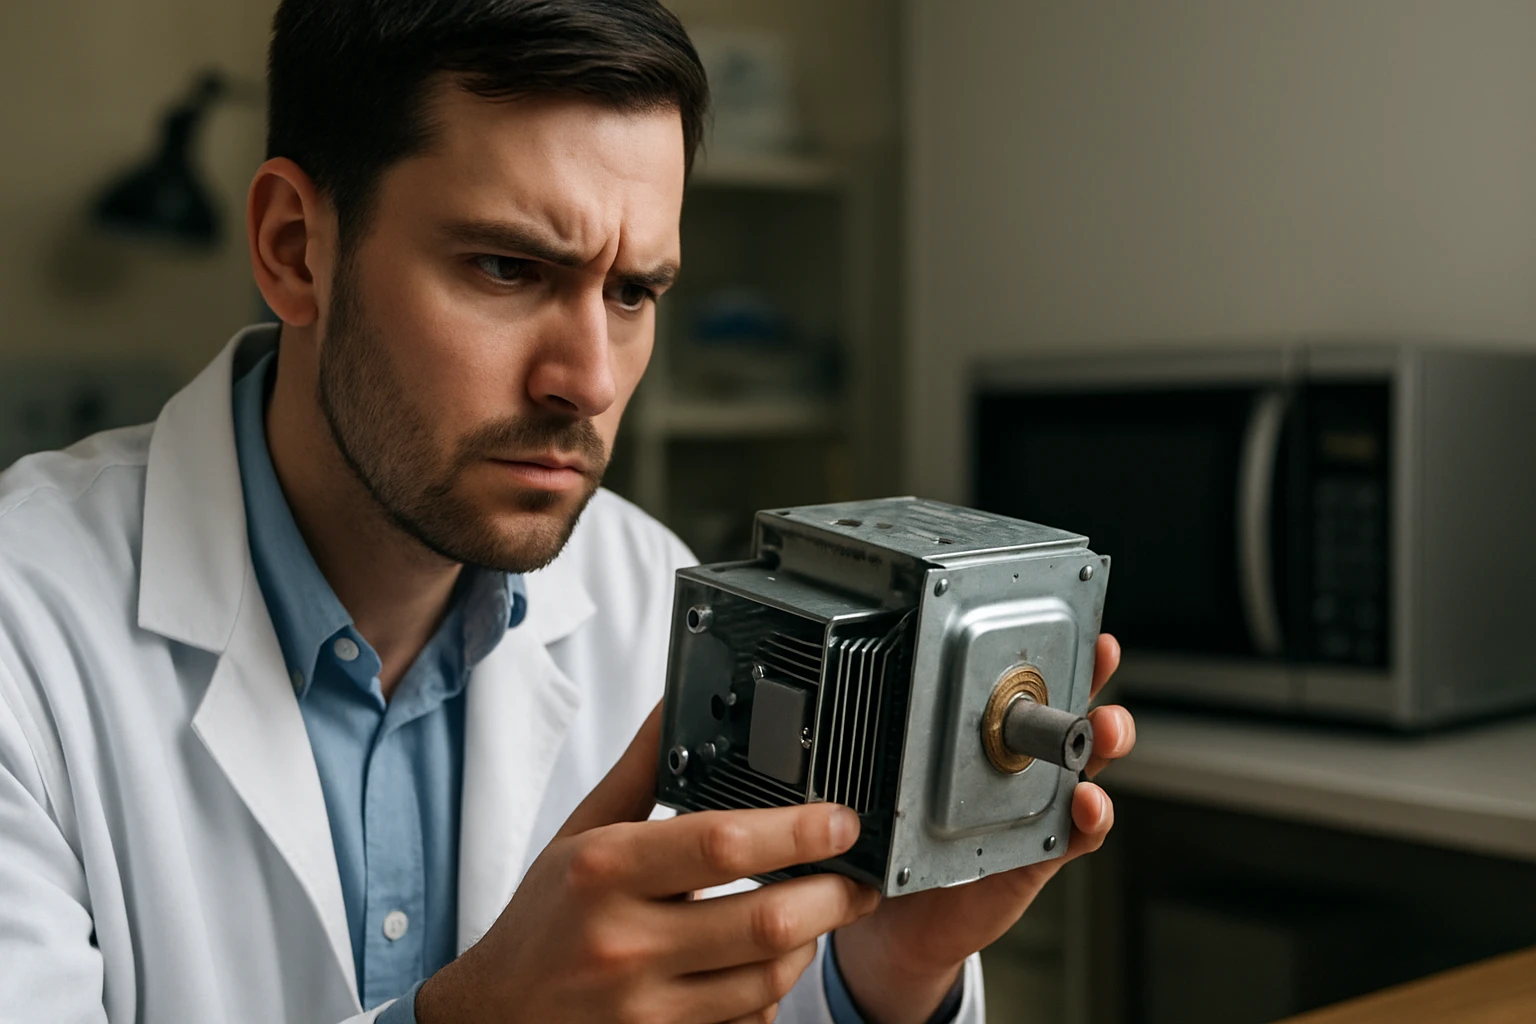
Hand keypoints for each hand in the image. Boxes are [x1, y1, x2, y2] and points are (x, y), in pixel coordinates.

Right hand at [415, 705, 880, 1023]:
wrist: (491, 1020)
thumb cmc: (541, 923)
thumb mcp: (579, 835)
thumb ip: (640, 770)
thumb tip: (676, 702)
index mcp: (605, 871)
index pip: (724, 845)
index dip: (799, 831)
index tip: (840, 820)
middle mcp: (625, 942)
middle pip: (767, 921)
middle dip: (835, 896)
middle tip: (860, 878)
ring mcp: (645, 1010)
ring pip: (769, 980)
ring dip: (809, 944)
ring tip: (816, 915)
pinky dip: (772, 996)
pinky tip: (767, 967)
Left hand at [832, 634, 1134, 1023]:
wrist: (901, 916)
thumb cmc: (902, 838)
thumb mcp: (903, 782)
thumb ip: (909, 743)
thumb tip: (892, 683)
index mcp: (994, 740)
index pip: (1037, 691)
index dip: (1065, 659)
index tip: (1084, 633)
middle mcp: (1025, 769)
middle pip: (1075, 721)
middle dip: (1094, 683)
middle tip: (1103, 670)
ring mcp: (1039, 810)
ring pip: (1088, 769)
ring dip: (1104, 745)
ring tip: (1104, 730)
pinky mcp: (1042, 854)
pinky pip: (1078, 834)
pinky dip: (1091, 818)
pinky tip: (1087, 804)